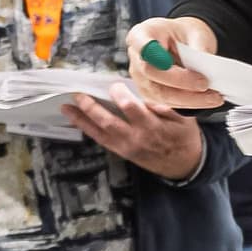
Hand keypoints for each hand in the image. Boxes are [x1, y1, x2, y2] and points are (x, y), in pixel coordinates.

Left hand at [64, 88, 206, 179]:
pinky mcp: (122, 152)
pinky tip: (77, 120)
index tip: (115, 85)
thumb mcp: (185, 120)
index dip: (120, 95)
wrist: (184, 165)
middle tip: (79, 94)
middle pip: (108, 121)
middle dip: (91, 107)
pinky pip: (101, 140)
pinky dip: (87, 129)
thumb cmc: (184, 137)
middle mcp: (136, 138)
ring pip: (99, 132)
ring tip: (67, 107)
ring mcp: (127, 147)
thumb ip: (167, 108)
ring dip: (82, 119)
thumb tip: (149, 98)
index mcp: (153, 128)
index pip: (131, 109)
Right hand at [125, 16, 223, 110]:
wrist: (183, 44)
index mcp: (142, 34)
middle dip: (180, 82)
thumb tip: (207, 68)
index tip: (169, 62)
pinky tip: (208, 100)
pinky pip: (169, 102)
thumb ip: (199, 47)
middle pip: (152, 73)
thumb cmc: (186, 35)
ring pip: (160, 93)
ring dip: (189, 98)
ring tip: (214, 97)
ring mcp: (140, 78)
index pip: (143, 46)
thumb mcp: (196, 32)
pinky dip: (190, 103)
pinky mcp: (150, 93)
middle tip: (205, 83)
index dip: (154, 56)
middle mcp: (136, 57)